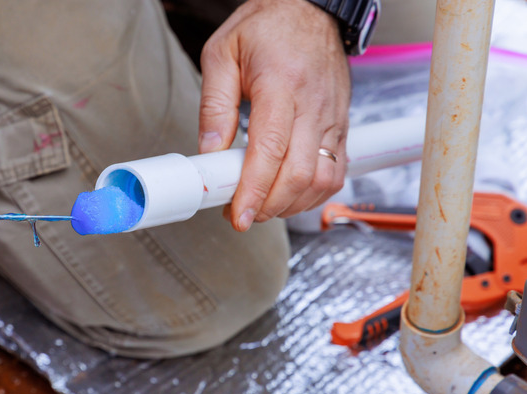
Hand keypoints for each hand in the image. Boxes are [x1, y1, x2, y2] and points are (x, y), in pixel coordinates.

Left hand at [198, 0, 350, 230]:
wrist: (309, 9)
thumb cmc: (266, 27)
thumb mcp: (222, 54)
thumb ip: (214, 106)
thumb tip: (209, 153)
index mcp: (281, 85)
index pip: (271, 150)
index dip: (254, 190)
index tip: (238, 214)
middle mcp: (313, 105)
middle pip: (299, 174)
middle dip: (269, 206)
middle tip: (242, 214)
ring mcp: (332, 118)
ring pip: (322, 180)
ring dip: (292, 205)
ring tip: (262, 205)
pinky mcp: (342, 126)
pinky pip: (336, 172)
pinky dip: (313, 194)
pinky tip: (289, 195)